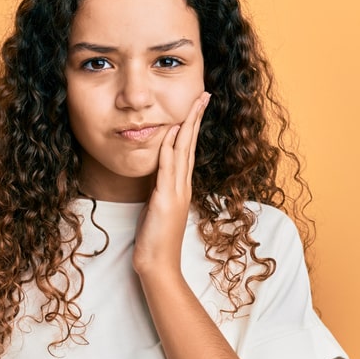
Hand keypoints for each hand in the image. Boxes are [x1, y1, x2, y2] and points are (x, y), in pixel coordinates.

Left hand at [133, 92, 209, 276]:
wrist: (158, 264)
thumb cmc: (156, 240)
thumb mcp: (158, 208)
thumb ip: (160, 191)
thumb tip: (158, 178)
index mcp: (180, 186)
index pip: (187, 149)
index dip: (191, 126)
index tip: (196, 106)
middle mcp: (182, 186)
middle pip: (190, 144)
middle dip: (195, 117)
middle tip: (203, 94)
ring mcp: (176, 192)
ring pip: (183, 152)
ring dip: (186, 126)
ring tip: (193, 104)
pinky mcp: (166, 200)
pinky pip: (168, 169)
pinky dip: (170, 149)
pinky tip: (171, 132)